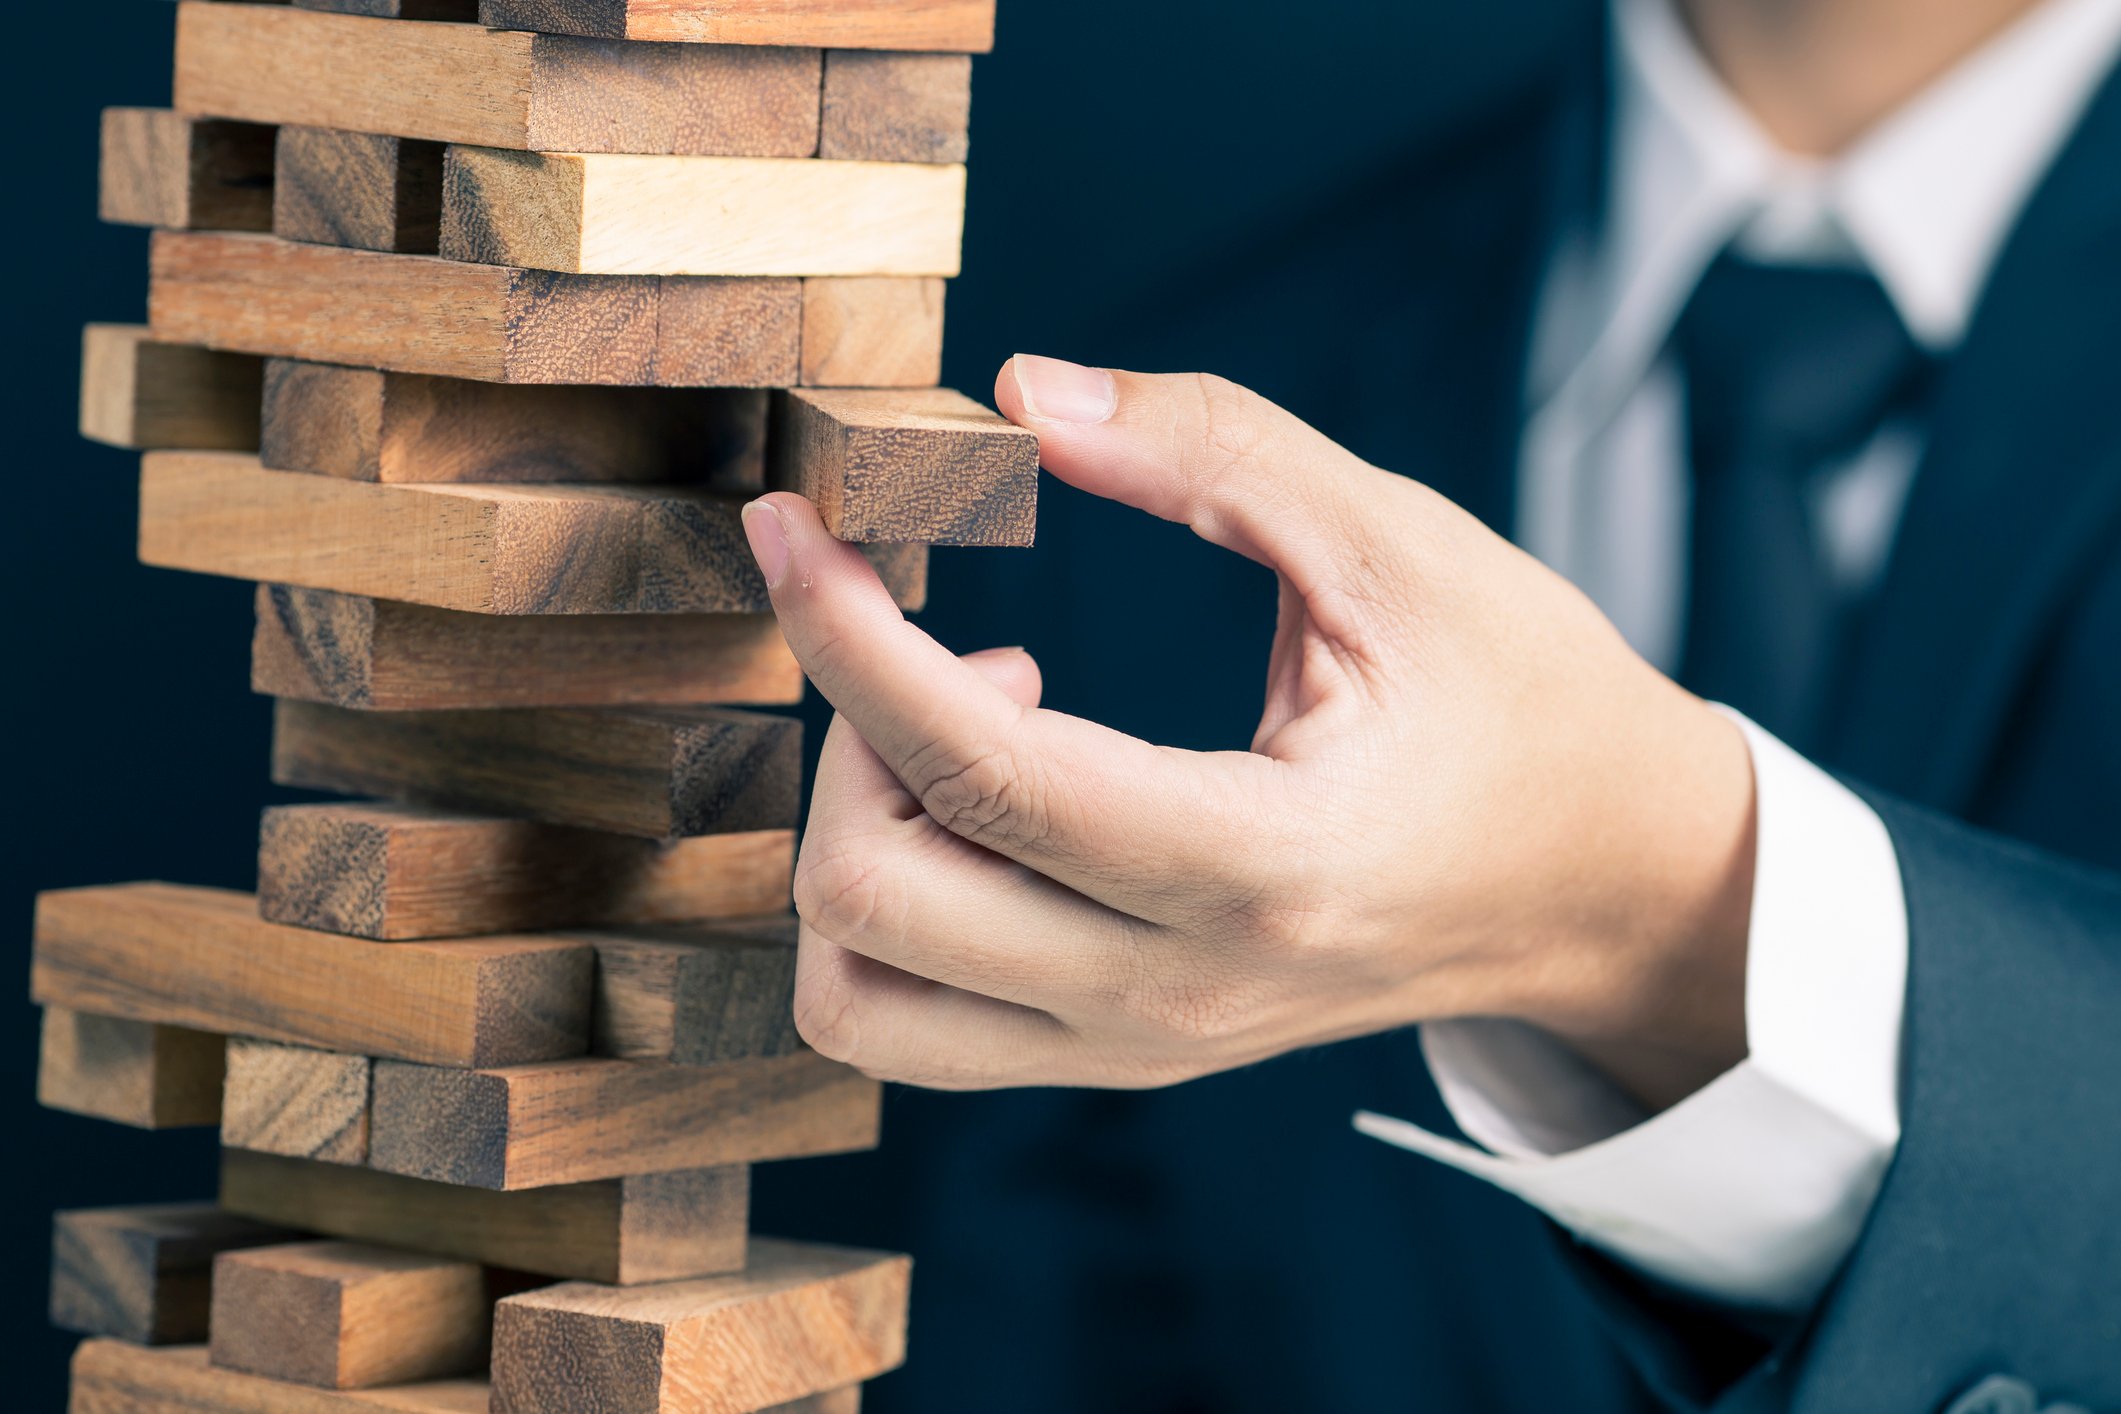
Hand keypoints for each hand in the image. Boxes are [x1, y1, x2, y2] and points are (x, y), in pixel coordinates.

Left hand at [741, 356, 1757, 1108]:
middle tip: (924, 625)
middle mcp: (1179, 987)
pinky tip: (988, 798)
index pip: (980, 771)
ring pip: (861, 1001)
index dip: (848, 634)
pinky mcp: (1123, 1054)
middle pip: (874, 904)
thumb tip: (1017, 393)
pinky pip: (916, 1024)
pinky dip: (889, 907)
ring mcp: (1142, 1045)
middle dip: (844, 728)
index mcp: (1262, 860)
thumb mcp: (1398, 543)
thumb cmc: (1522, 701)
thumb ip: (1211, 447)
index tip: (794, 525)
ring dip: (851, 840)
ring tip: (967, 729)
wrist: (1605, 886)